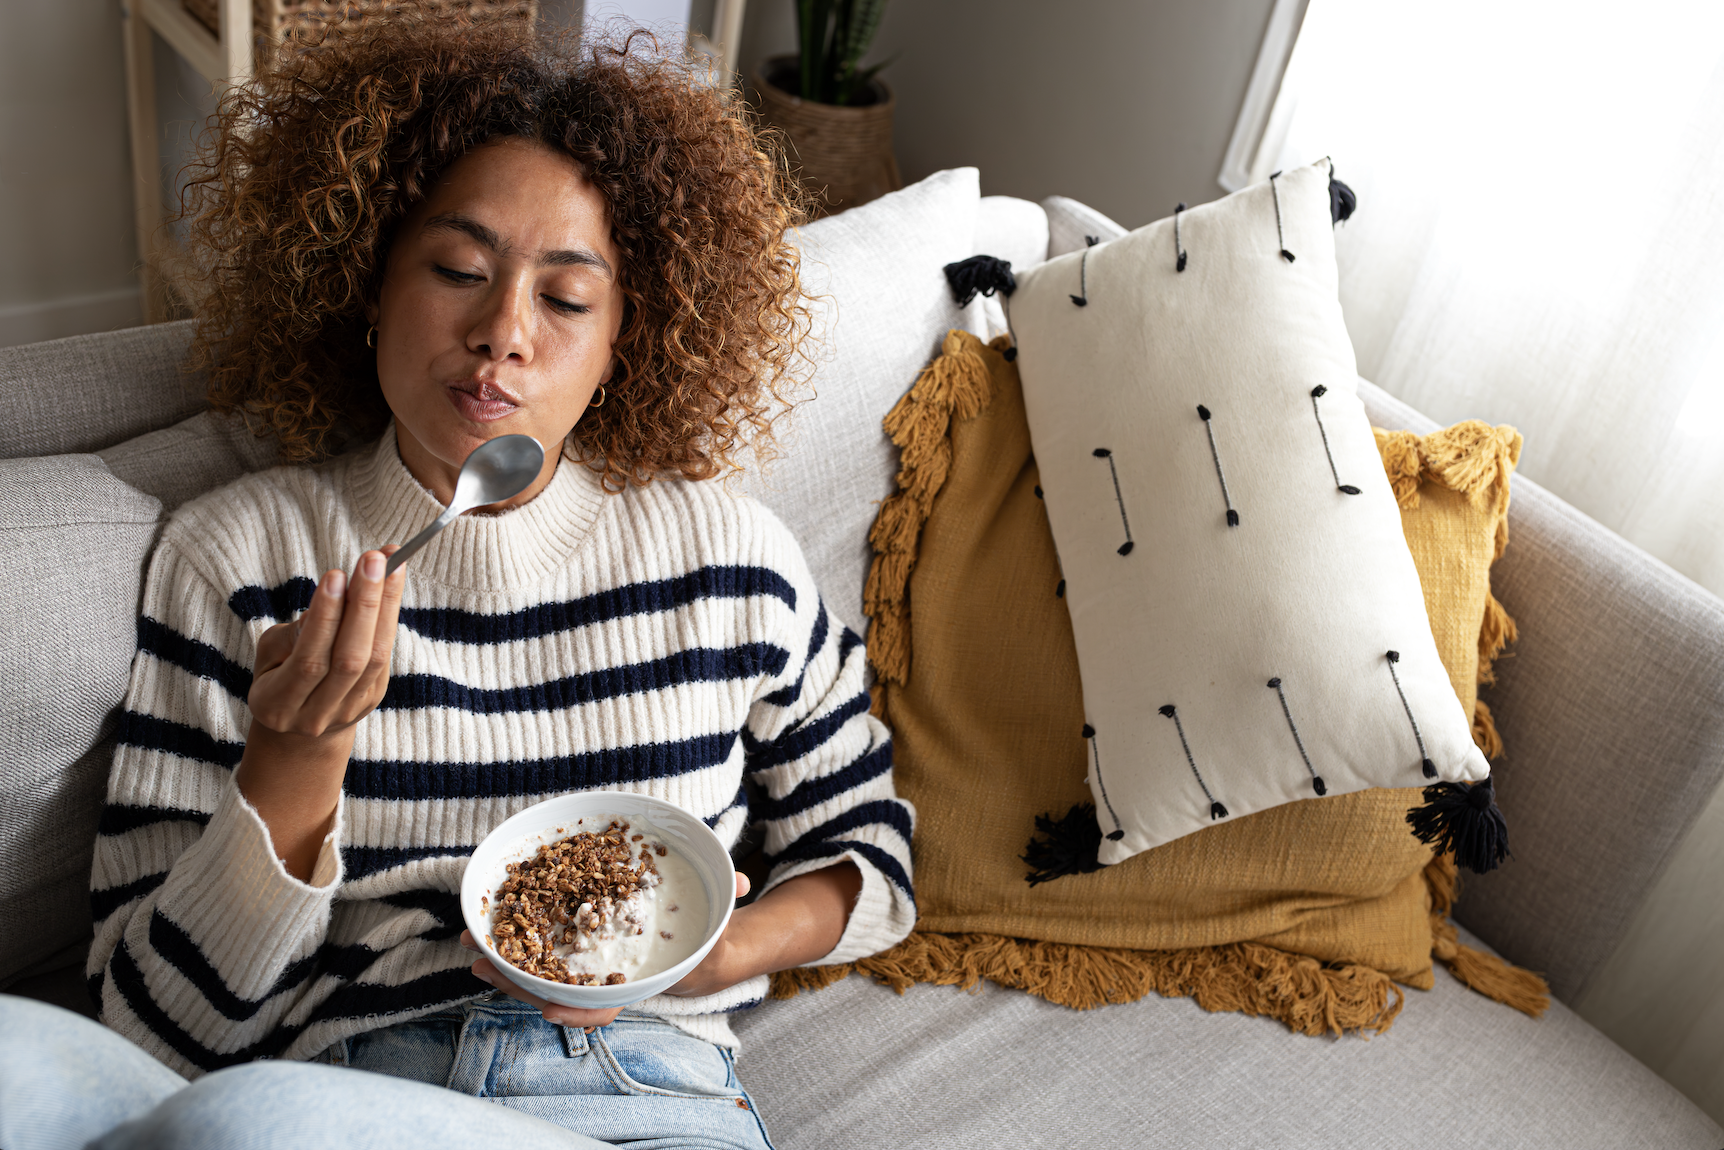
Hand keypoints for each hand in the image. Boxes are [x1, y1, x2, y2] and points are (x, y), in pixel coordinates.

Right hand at [235, 545, 405, 881]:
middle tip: (375, 559)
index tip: (336, 576)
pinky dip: (388, 617)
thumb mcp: (268, 658)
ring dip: (384, 605)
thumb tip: (331, 602)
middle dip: (364, 605)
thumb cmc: (277, 679)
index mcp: (280, 704)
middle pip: (350, 659)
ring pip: (375, 657)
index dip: (325, 618)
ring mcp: (351, 710)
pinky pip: (384, 655)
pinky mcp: (374, 699)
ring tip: (391, 563)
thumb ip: (294, 635)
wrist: (299, 735)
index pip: (309, 661)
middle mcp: (318, 713)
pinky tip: (390, 586)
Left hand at [459, 872, 752, 1029]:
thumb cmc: (699, 938)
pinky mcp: (573, 951)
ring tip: (470, 946)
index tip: (549, 1011)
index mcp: (633, 982)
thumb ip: (726, 900)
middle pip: (553, 992)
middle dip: (517, 983)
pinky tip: (489, 928)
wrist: (694, 952)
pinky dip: (513, 944)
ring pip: (536, 976)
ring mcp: (584, 970)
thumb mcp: (715, 922)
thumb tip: (741, 881)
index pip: (604, 1005)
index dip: (576, 1010)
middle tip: (483, 968)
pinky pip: (538, 954)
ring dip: (502, 964)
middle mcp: (604, 982)